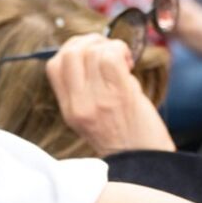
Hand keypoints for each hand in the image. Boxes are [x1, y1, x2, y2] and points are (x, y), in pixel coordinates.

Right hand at [44, 35, 174, 153]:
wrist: (146, 161)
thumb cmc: (127, 136)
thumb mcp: (94, 116)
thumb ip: (87, 89)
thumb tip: (95, 51)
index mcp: (70, 109)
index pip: (54, 66)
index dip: (72, 49)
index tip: (91, 52)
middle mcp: (78, 105)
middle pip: (69, 53)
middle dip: (89, 41)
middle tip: (108, 49)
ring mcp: (96, 100)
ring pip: (90, 51)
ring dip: (109, 46)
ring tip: (122, 59)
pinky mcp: (119, 95)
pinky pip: (110, 56)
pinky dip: (120, 50)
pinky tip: (128, 62)